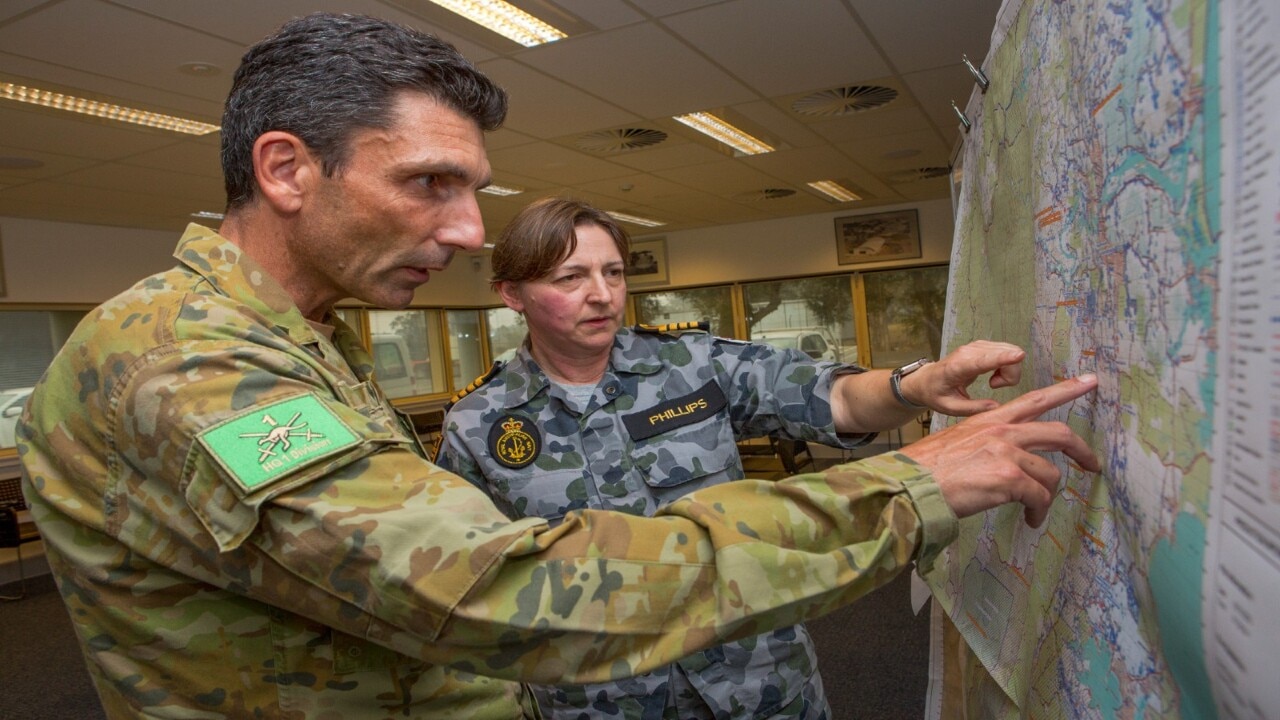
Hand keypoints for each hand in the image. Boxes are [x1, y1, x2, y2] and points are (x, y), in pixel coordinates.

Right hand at [899, 374, 1099, 527]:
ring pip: (1050, 474)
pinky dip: (1037, 512)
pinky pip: (1039, 497)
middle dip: (1082, 450)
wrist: (911, 485)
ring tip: (1034, 511)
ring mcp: (1007, 453)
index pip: (1035, 399)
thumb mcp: (959, 443)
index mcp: (990, 420)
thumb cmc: (928, 470)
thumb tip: (1007, 462)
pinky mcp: (1010, 477)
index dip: (1067, 389)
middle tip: (1092, 464)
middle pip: (1059, 433)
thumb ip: (988, 444)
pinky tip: (1029, 519)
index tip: (1090, 380)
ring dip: (1046, 496)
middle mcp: (1002, 431)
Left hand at [906, 340, 1026, 415]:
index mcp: (958, 368)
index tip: (1020, 356)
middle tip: (994, 386)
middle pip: (1005, 355)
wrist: (927, 379)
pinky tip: (993, 376)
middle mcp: (968, 352)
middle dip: (1011, 374)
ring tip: (992, 383)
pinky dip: (1007, 365)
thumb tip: (997, 407)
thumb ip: (973, 408)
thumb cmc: (936, 394)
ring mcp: (976, 346)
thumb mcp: (950, 407)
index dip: (1003, 358)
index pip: (984, 361)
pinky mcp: (982, 345)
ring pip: (1009, 351)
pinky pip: (1006, 351)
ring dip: (1009, 371)